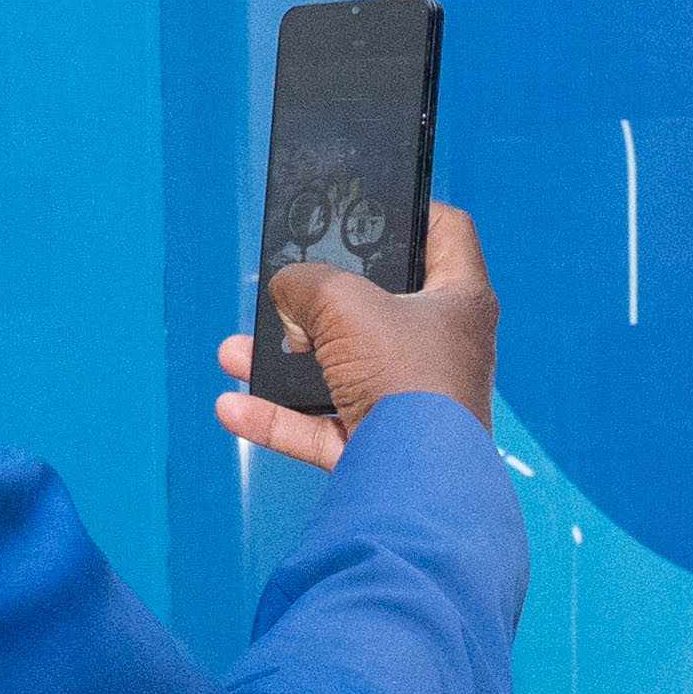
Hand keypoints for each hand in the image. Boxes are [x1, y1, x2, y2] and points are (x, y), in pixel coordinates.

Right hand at [216, 202, 496, 472]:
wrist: (416, 487)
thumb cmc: (405, 380)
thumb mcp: (344, 304)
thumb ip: (306, 284)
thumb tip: (288, 293)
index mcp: (459, 301)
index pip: (445, 233)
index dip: (409, 210)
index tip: (367, 206)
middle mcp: (443, 349)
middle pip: (378, 307)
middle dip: (320, 300)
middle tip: (289, 291)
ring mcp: (413, 402)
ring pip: (340, 369)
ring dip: (285, 360)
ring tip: (238, 349)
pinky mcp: (383, 449)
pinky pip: (323, 426)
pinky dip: (279, 418)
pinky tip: (233, 407)